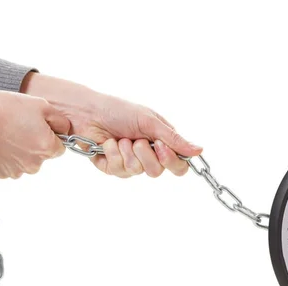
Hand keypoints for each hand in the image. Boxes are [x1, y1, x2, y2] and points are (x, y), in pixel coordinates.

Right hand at [0, 89, 68, 178]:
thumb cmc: (4, 108)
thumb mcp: (41, 106)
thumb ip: (60, 121)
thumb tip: (66, 131)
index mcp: (47, 148)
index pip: (60, 148)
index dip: (51, 136)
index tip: (38, 127)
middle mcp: (34, 164)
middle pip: (43, 156)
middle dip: (36, 144)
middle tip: (20, 127)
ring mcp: (17, 171)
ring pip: (28, 162)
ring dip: (22, 151)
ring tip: (7, 133)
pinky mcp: (1, 173)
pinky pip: (12, 166)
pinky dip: (8, 157)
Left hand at [21, 73, 202, 178]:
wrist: (87, 112)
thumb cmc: (119, 110)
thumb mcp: (150, 122)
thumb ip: (174, 139)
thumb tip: (200, 150)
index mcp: (161, 142)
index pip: (178, 165)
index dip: (172, 162)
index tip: (161, 148)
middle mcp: (148, 155)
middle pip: (158, 172)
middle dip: (147, 156)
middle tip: (138, 141)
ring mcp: (130, 162)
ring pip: (138, 172)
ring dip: (128, 153)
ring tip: (120, 138)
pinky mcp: (112, 167)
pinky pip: (119, 171)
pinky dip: (113, 155)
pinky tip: (108, 143)